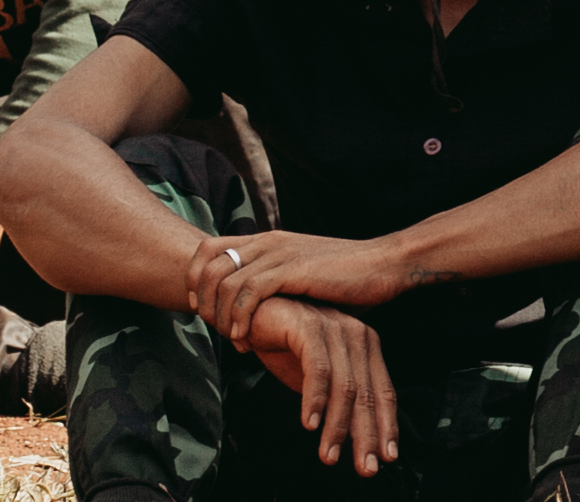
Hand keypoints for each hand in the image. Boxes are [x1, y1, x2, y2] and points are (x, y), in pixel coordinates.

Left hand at [188, 227, 416, 348]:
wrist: (384, 265)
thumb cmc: (345, 279)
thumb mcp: (299, 275)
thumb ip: (272, 283)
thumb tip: (246, 309)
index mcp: (267, 240)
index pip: (207, 249)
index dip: (194, 280)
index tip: (202, 309)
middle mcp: (268, 241)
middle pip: (207, 265)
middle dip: (202, 302)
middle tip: (213, 329)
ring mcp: (281, 253)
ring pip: (225, 281)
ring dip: (220, 316)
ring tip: (233, 338)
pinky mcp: (294, 269)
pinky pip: (250, 292)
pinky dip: (240, 317)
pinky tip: (245, 337)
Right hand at [242, 294, 400, 476]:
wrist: (253, 312)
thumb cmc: (286, 345)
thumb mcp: (316, 379)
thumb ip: (335, 401)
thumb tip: (350, 438)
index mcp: (366, 347)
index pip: (383, 392)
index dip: (386, 426)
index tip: (387, 458)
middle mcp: (357, 336)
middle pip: (367, 394)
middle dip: (366, 435)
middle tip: (365, 469)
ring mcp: (335, 329)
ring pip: (344, 386)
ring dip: (336, 426)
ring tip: (328, 456)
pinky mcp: (310, 327)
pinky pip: (318, 369)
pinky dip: (315, 399)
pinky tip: (310, 424)